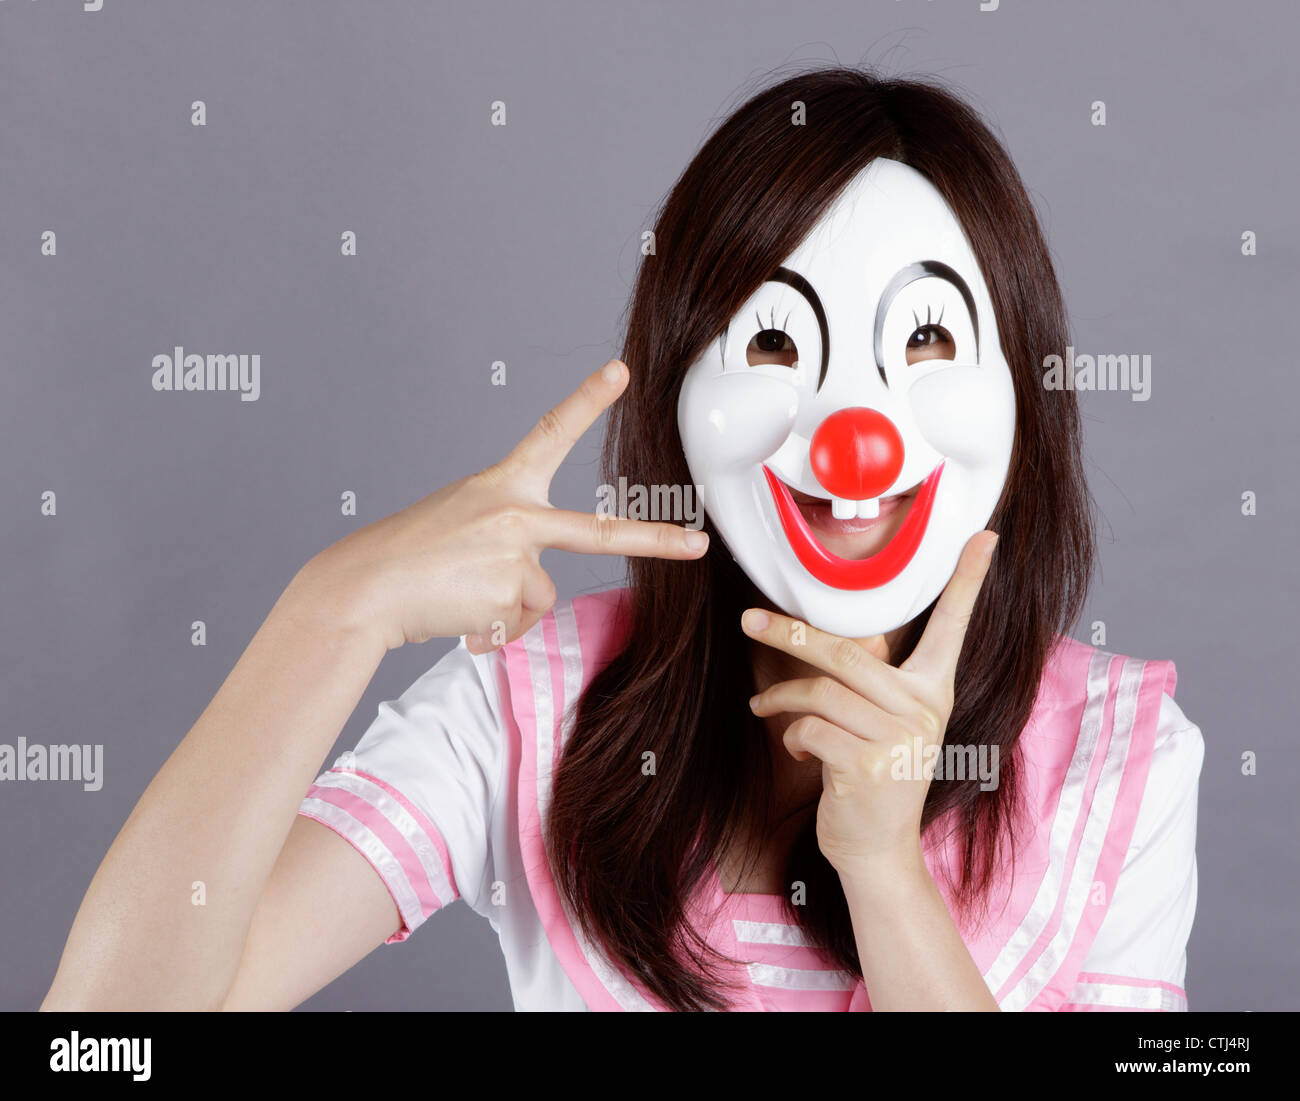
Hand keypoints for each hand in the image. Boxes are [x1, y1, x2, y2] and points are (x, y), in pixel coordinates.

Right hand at [306, 359, 708, 651]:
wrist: (366, 586)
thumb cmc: (408, 555)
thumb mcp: (461, 524)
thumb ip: (507, 538)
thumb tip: (532, 588)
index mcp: (500, 484)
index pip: (550, 433)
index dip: (588, 401)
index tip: (621, 372)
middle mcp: (515, 511)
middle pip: (600, 532)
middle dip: (655, 540)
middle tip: (699, 545)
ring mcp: (518, 551)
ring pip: (539, 594)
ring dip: (504, 606)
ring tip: (460, 593)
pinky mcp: (512, 589)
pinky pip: (521, 619)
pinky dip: (493, 626)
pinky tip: (460, 612)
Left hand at [742, 530, 997, 882]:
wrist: (875, 847)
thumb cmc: (871, 773)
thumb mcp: (886, 723)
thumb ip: (872, 680)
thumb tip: (827, 633)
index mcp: (932, 689)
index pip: (953, 626)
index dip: (968, 580)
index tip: (985, 535)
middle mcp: (923, 707)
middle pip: (845, 652)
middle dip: (789, 633)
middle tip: (750, 620)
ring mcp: (899, 737)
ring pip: (819, 692)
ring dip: (780, 698)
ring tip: (762, 706)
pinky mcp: (867, 765)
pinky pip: (809, 729)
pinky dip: (791, 736)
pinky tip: (799, 751)